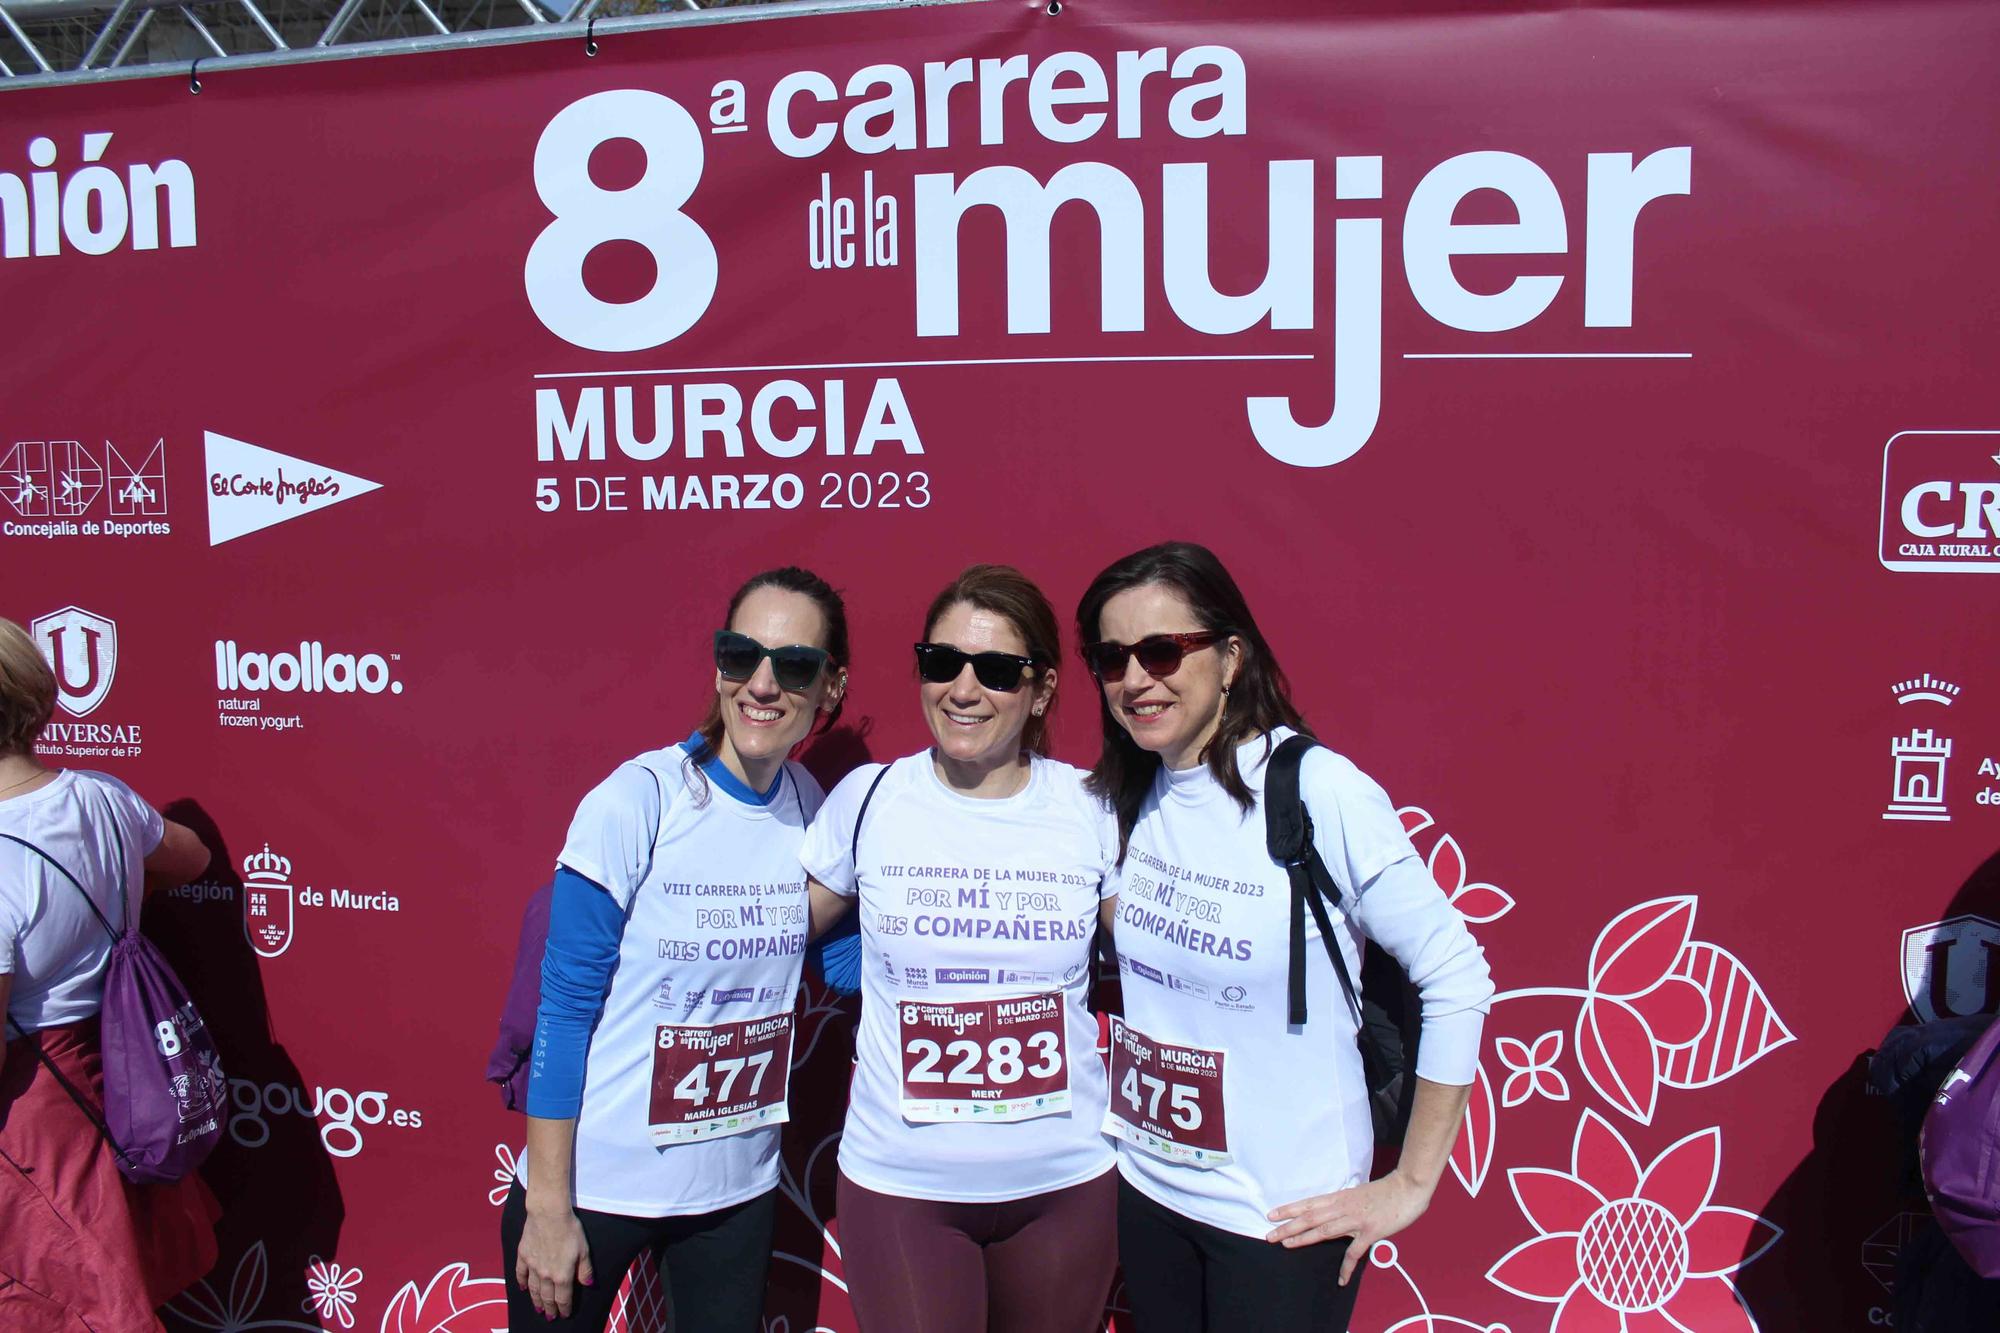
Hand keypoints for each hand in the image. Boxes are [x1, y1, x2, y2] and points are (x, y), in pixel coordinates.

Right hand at [516, 1201, 593, 1318]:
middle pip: (547, 1297)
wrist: (548, 1214)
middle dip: (549, 1309)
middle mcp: (545, 1275)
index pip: (563, 1298)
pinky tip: (522, 1289)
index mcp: (562, 1275)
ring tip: (538, 1308)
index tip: (565, 1314)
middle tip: (550, 1317)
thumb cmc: (570, 1230)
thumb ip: (585, 1269)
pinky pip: (520, 1273)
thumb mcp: (584, 1250)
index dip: (564, 1308)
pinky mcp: (523, 1255)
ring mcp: (532, 1266)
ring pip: (533, 1289)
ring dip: (536, 1300)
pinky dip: (521, 1283)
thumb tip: (588, 1284)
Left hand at [1265, 1169, 1434, 1283]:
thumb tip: (1327, 1210)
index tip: (1272, 1214)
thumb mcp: (1356, 1193)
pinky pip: (1355, 1252)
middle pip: (1310, 1217)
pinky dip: (1347, 1266)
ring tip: (1287, 1244)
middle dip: (1288, 1226)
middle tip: (1269, 1235)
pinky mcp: (1371, 1232)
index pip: (1309, 1203)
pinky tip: (1341, 1279)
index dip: (1289, 1209)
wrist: (1406, 1188)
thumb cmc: (1383, 1191)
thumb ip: (1341, 1203)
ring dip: (1304, 1238)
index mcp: (1339, 1197)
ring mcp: (1356, 1220)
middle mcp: (1343, 1207)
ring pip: (1324, 1230)